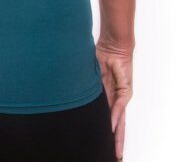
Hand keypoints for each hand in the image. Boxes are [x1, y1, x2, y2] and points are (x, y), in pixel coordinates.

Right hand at [95, 39, 132, 160]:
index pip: (106, 117)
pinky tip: (111, 128)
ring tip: (115, 151)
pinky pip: (118, 106)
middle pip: (115, 125)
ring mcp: (121, 96)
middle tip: (113, 156)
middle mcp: (115, 99)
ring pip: (119, 121)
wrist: (114, 44)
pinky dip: (114, 117)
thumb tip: (70, 93)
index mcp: (106, 96)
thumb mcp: (90, 74)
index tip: (103, 145)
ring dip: (116, 136)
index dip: (104, 131)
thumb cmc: (103, 54)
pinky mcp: (125, 90)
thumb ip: (85, 85)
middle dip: (113, 141)